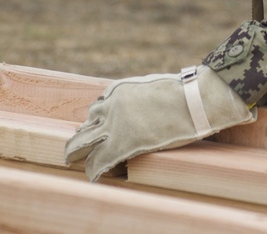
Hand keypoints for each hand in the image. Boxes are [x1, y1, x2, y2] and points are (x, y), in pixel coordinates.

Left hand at [64, 65, 254, 180]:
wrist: (193, 101)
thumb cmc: (182, 94)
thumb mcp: (153, 88)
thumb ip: (140, 98)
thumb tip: (144, 106)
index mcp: (118, 91)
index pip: (97, 109)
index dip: (95, 123)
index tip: (94, 131)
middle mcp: (110, 107)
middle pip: (85, 126)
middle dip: (79, 138)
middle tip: (74, 150)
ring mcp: (114, 125)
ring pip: (83, 143)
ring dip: (79, 153)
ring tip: (75, 163)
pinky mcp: (122, 144)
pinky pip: (99, 160)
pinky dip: (93, 169)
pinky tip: (93, 176)